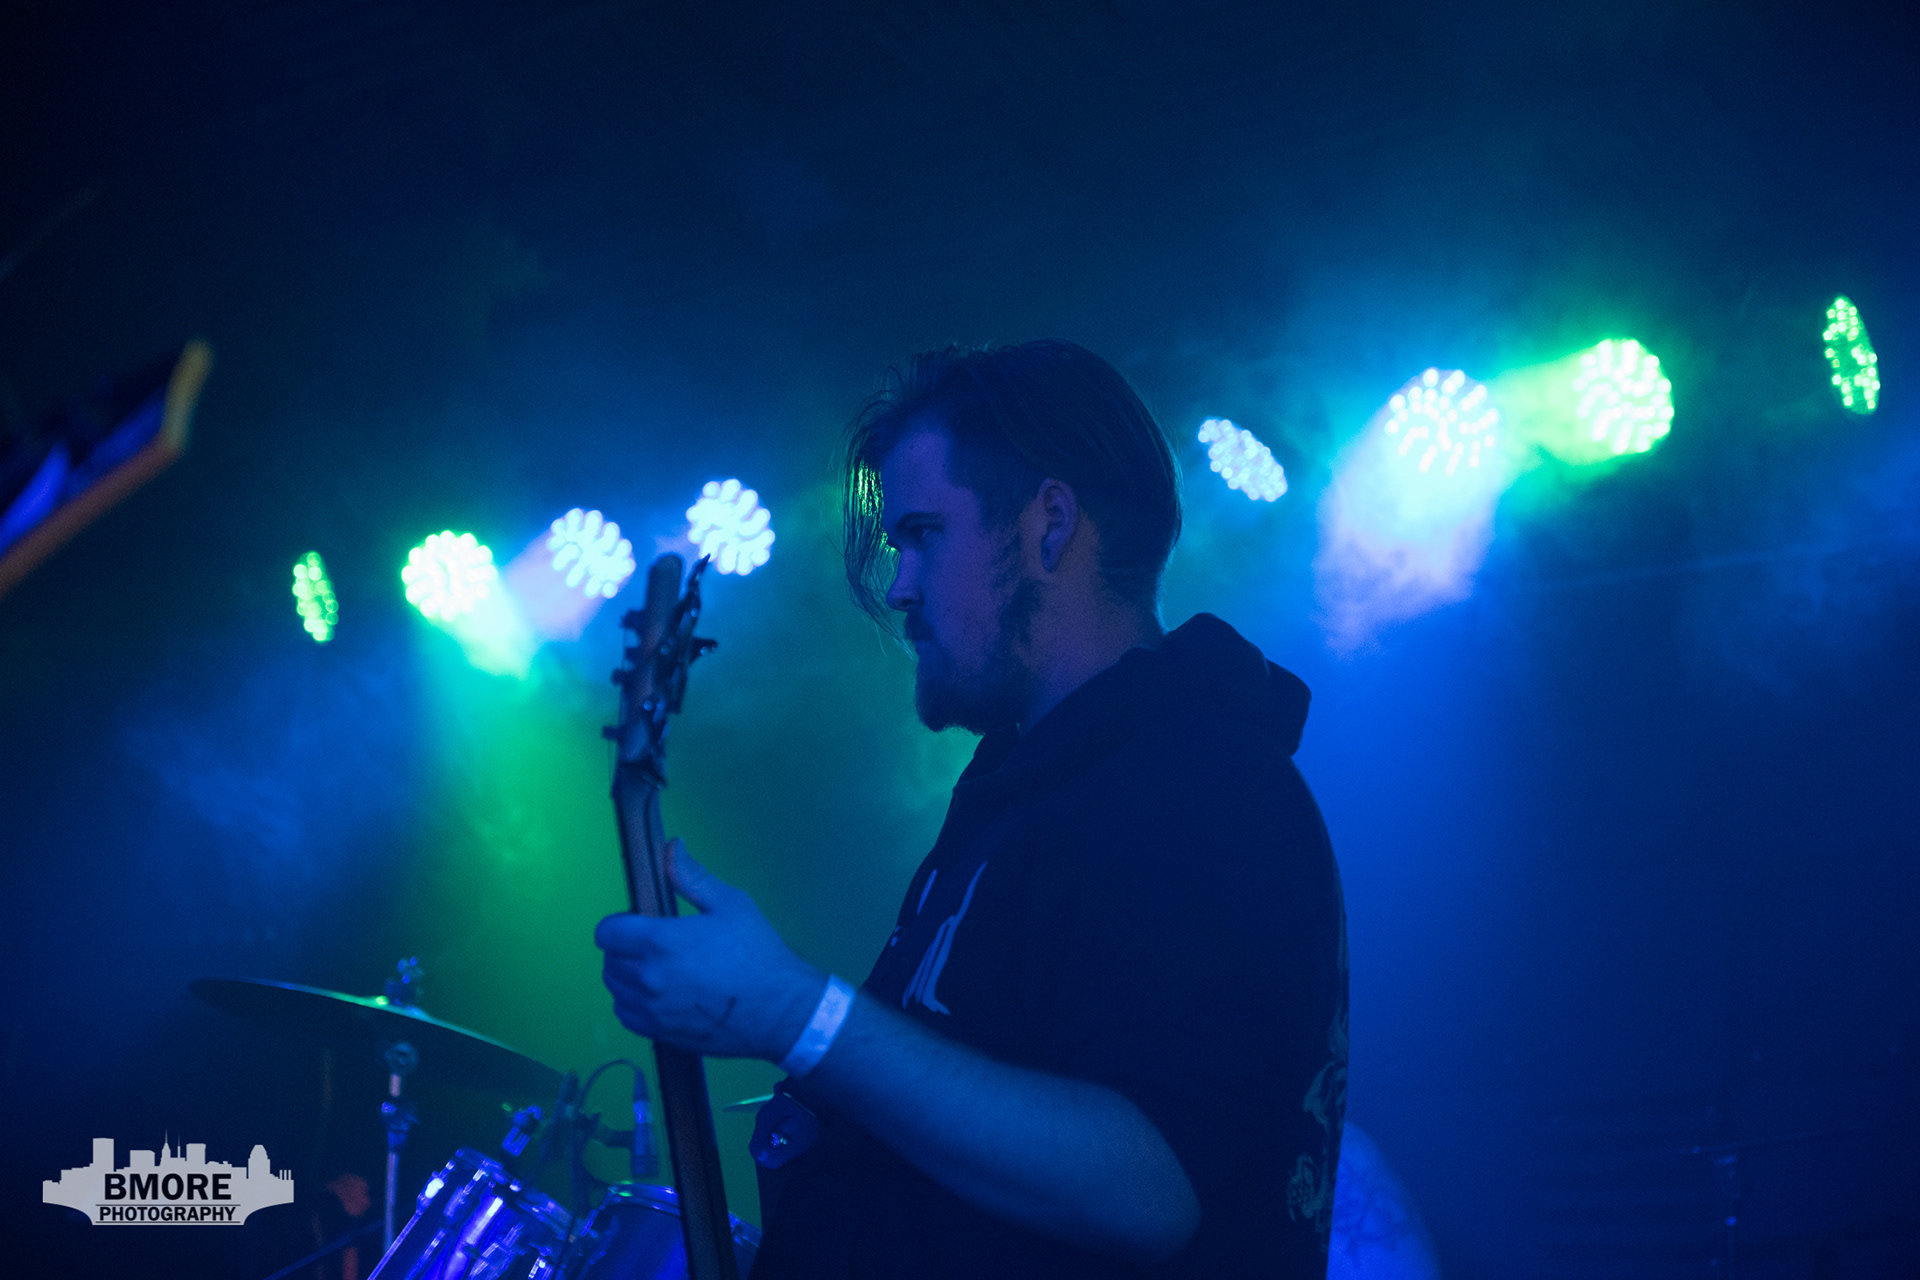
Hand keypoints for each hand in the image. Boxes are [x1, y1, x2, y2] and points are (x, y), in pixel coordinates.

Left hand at [596, 839, 824, 1060]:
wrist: (779, 1011)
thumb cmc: (758, 959)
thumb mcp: (730, 905)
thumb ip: (692, 876)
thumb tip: (671, 849)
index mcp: (661, 942)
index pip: (607, 931)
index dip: (619, 923)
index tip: (636, 923)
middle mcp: (649, 977)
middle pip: (608, 960)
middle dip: (624, 948)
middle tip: (654, 944)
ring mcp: (652, 1009)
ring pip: (615, 989)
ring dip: (627, 976)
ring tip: (656, 969)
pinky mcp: (659, 1032)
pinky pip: (626, 1015)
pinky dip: (633, 1003)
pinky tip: (656, 994)